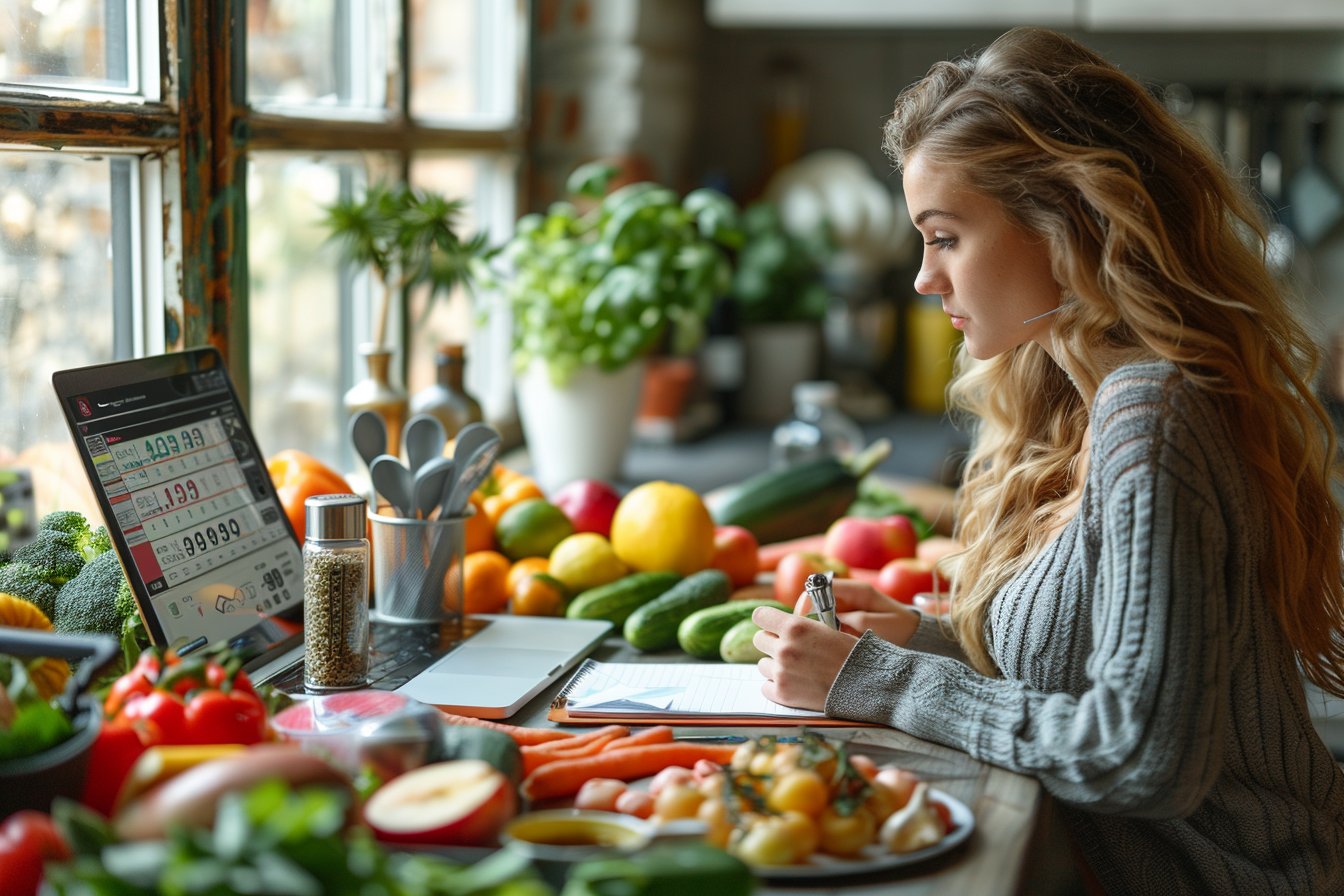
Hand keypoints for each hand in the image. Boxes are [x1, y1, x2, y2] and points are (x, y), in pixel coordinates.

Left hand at [751, 606, 856, 710]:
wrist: (865, 684)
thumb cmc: (850, 654)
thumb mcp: (827, 628)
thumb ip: (800, 625)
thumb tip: (781, 623)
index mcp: (795, 626)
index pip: (760, 616)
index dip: (766, 620)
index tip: (772, 626)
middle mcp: (784, 647)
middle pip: (759, 640)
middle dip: (772, 643)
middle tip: (791, 650)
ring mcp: (781, 672)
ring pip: (762, 664)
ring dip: (775, 666)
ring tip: (797, 670)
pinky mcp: (782, 694)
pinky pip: (766, 687)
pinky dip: (777, 687)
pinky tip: (796, 685)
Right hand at [795, 579, 919, 645]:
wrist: (916, 636)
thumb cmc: (903, 631)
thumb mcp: (883, 627)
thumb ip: (858, 620)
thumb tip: (834, 620)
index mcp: (857, 590)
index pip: (820, 586)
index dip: (807, 602)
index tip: (803, 623)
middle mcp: (849, 594)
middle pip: (814, 598)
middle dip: (808, 617)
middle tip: (810, 637)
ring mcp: (846, 605)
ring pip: (818, 611)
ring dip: (816, 627)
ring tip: (821, 644)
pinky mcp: (845, 616)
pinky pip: (826, 621)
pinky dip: (824, 632)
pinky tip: (831, 646)